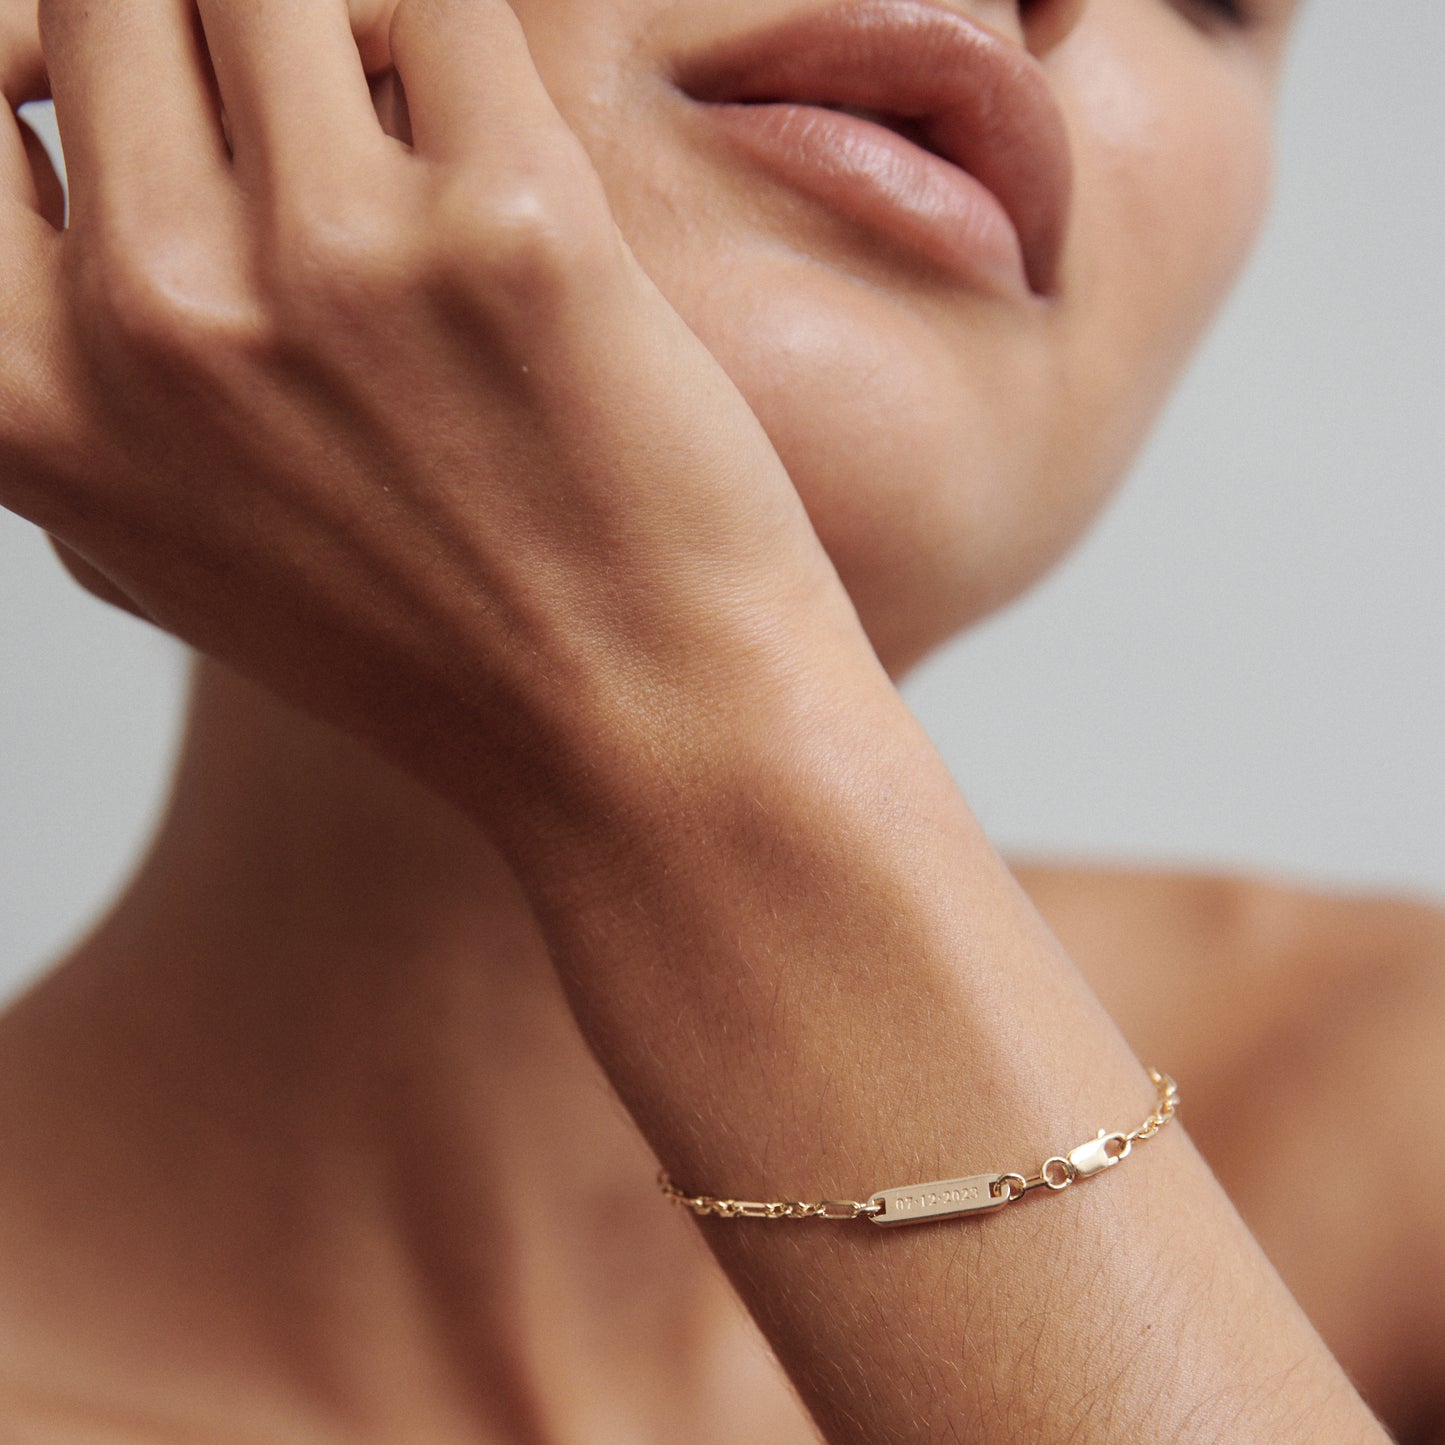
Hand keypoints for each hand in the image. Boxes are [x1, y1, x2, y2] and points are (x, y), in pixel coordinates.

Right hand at [0, 0, 861, 824]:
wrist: (633, 730)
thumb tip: (15, 125)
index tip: (171, 106)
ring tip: (413, 128)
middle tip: (317, 119)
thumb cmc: (423, 641)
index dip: (62, 66)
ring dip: (345, 26)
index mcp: (31, 399)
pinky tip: (500, 151)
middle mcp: (151, 321)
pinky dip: (465, 46)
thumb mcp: (165, 538)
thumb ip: (61, 363)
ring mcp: (329, 264)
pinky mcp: (511, 229)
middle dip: (220, 34)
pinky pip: (450, 2)